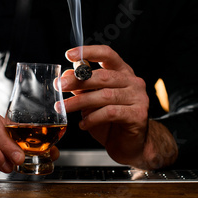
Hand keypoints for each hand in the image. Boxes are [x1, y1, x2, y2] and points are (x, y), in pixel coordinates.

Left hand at [61, 45, 153, 167]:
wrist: (130, 145)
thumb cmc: (112, 121)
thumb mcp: (93, 101)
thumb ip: (82, 87)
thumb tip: (66, 75)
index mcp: (123, 73)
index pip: (107, 54)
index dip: (89, 52)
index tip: (69, 54)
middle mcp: (133, 82)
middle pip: (103, 76)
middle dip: (78, 80)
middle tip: (59, 86)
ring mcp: (138, 98)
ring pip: (105, 95)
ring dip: (80, 102)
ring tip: (65, 108)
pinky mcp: (138, 115)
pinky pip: (110, 113)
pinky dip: (93, 118)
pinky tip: (83, 124)